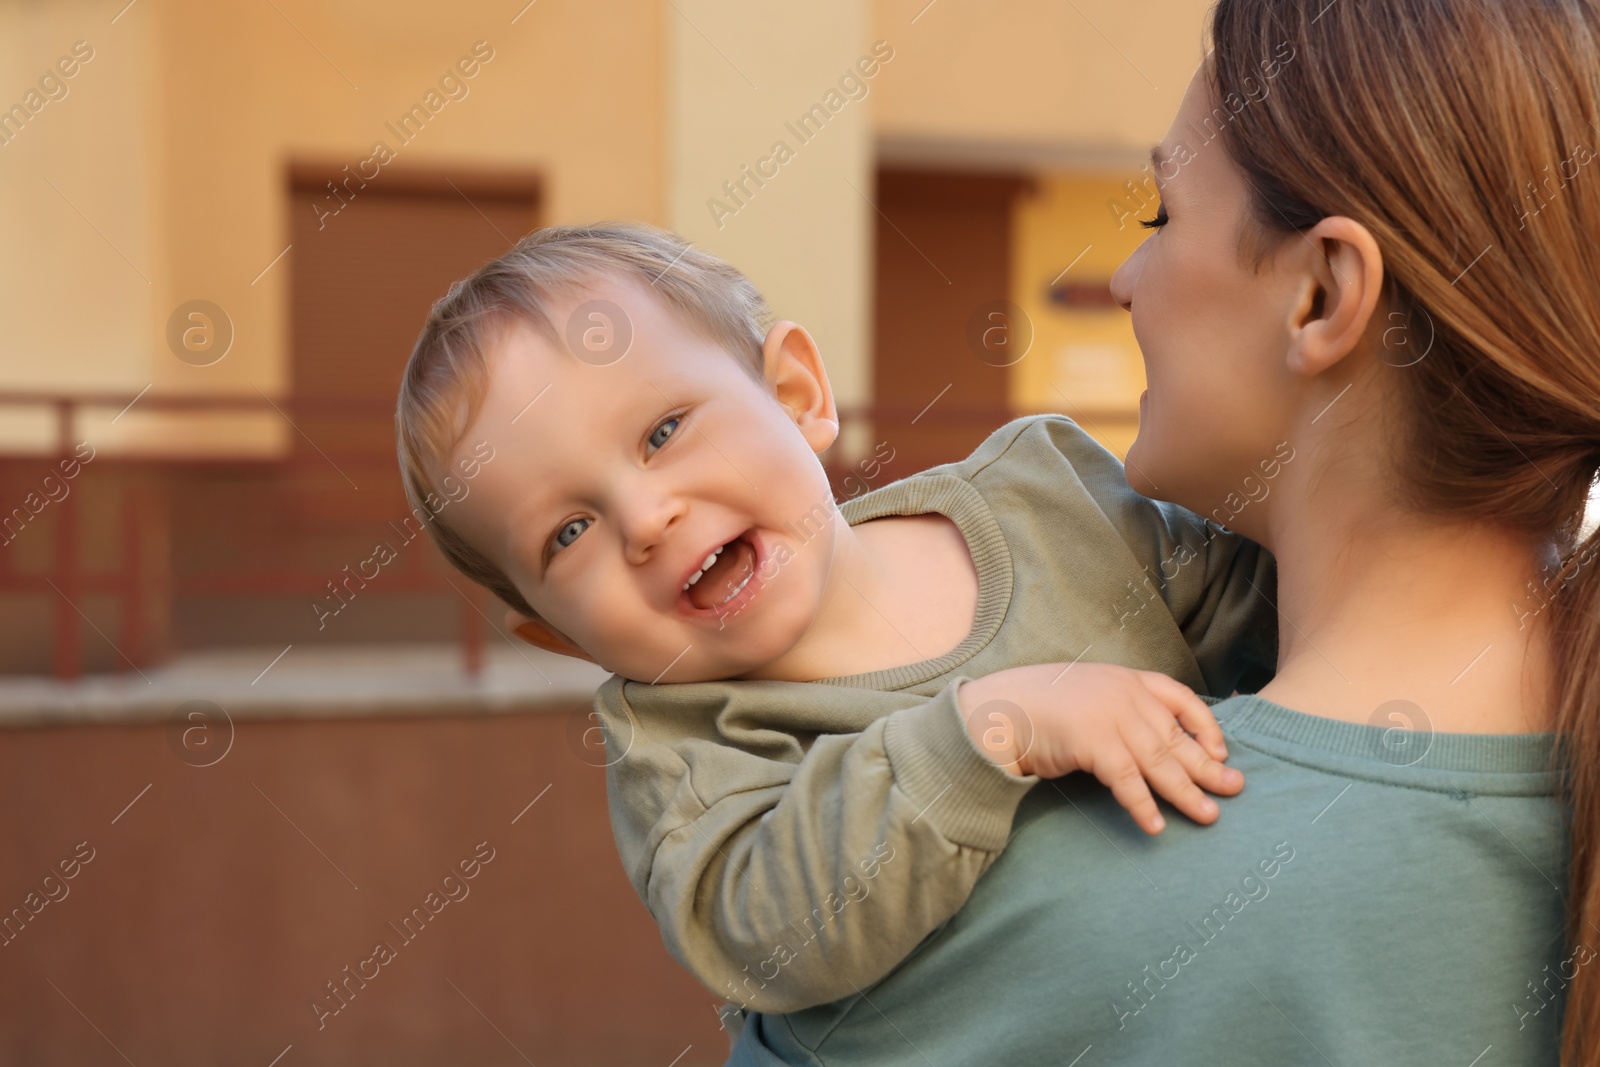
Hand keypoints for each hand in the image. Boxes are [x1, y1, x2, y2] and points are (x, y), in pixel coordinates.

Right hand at [956, 662, 1242, 833]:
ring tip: (1208, 815)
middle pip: (1177, 737)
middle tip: (1236, 789)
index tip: (1221, 750)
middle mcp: (1126, 696)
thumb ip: (1120, 707)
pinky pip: (1128, 781)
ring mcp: (1112, 718)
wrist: (1002, 709)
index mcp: (1127, 680)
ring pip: (1161, 761)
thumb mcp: (1089, 694)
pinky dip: (1144, 806)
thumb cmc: (1041, 705)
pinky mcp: (1095, 744)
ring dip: (1187, 792)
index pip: (1181, 699)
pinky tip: (1155, 826)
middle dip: (1209, 766)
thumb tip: (1150, 737)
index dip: (1206, 726)